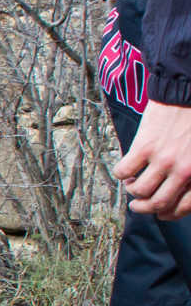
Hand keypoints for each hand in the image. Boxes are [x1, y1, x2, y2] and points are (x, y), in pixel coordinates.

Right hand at [116, 101, 190, 219]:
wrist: (187, 91)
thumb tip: (180, 188)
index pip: (184, 207)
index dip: (170, 214)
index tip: (161, 213)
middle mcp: (183, 171)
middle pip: (158, 204)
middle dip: (145, 208)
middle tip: (138, 205)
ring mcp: (163, 160)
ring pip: (138, 190)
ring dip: (132, 191)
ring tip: (131, 183)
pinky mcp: (144, 147)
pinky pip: (123, 172)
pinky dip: (120, 174)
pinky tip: (125, 169)